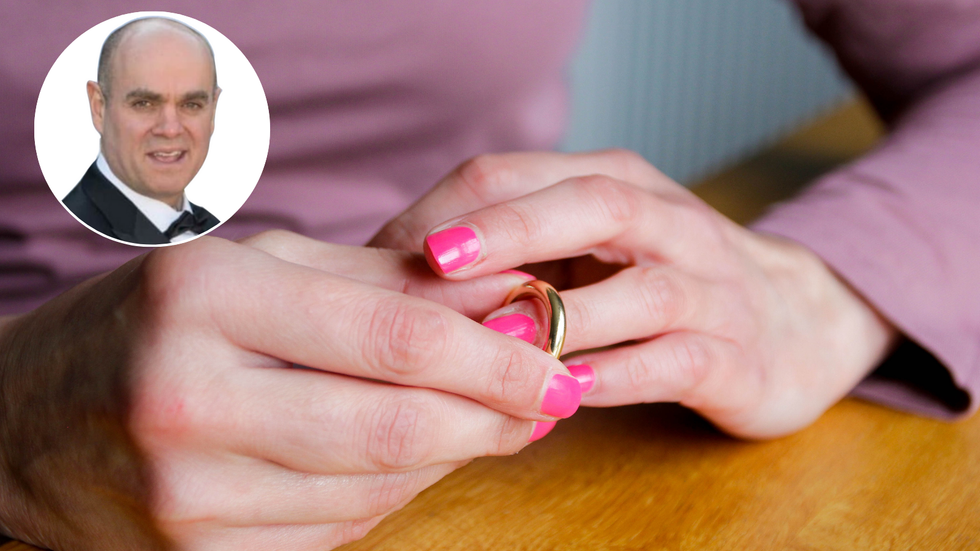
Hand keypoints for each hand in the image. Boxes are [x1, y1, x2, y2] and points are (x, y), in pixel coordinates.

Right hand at [0, 232, 578, 549]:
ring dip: (455, 453)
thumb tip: (506, 299)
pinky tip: (420, 454)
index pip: (392, 336)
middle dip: (496, 416)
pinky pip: (338, 527)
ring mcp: (187, 493)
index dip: (495, 356)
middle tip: (553, 396)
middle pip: (395, 425)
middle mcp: (188, 398)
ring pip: (377, 485)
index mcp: (205, 299)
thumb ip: (385, 282)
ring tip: (494, 418)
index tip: (559, 360)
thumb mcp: (259, 266)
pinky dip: (397, 491)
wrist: (29, 416)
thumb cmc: (158, 320)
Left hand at [372, 150, 899, 438]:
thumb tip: (400, 268)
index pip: (526, 174)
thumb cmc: (665, 279)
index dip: (456, 209)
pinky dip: (623, 374)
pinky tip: (570, 391)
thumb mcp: (592, 245)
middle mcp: (668, 224)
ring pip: (642, 290)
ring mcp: (710, 289)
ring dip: (567, 315)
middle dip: (511, 230)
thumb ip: (517, 247)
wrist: (798, 320)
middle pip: (591, 206)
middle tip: (436, 261)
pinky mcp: (736, 356)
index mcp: (618, 185)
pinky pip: (677, 361)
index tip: (392, 250)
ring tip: (497, 341)